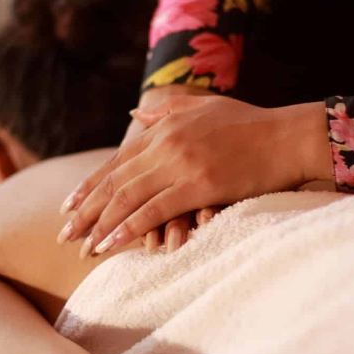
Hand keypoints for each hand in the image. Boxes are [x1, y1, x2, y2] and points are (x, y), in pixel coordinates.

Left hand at [56, 95, 330, 256]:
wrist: (288, 135)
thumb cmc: (252, 123)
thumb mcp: (204, 106)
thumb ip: (165, 110)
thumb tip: (132, 116)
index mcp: (164, 126)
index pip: (116, 160)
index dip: (89, 186)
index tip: (68, 207)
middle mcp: (165, 143)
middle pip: (114, 181)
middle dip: (85, 211)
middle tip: (64, 235)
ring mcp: (181, 163)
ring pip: (127, 198)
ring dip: (100, 225)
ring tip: (82, 247)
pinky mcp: (199, 185)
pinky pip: (153, 211)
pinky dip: (127, 229)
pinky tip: (110, 245)